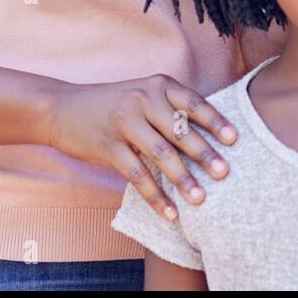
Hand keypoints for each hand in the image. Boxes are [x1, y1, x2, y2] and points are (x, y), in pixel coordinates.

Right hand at [45, 74, 236, 220]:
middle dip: (204, 154)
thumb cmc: (113, 104)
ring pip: (160, 154)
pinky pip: (137, 175)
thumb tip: (209, 135)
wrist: (62, 108)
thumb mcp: (143, 94)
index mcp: (158, 85)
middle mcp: (143, 99)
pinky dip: (155, 196)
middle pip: (180, 130)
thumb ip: (171, 108)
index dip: (215, 121)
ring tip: (200, 199)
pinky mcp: (108, 146)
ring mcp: (124, 122)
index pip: (193, 103)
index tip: (234, 140)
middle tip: (224, 173)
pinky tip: (169, 212)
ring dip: (182, 179)